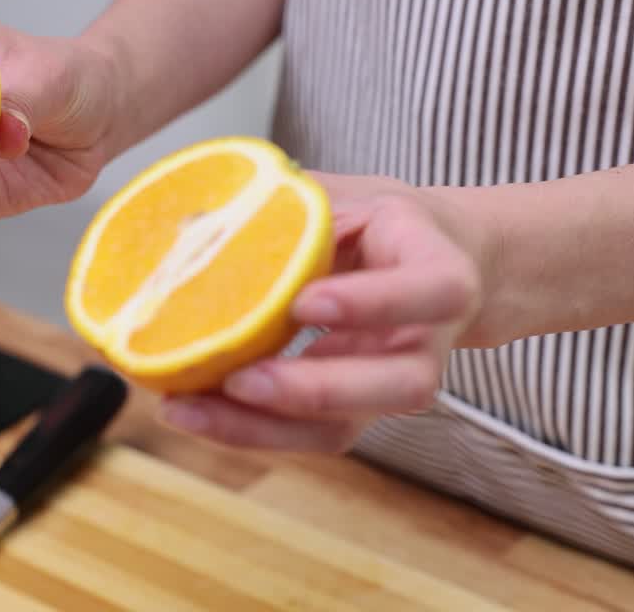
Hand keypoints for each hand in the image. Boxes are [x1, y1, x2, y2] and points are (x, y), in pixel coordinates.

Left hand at [158, 173, 491, 452]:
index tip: (303, 302)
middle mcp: (427, 342)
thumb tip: (191, 218)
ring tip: (191, 409)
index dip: (370, 303)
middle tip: (239, 380)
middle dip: (315, 389)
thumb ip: (292, 204)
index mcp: (442, 273)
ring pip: (344, 427)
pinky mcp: (351, 411)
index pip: (430, 293)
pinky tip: (191, 411)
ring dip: (264, 427)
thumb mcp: (349, 197)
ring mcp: (389, 387)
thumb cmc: (380, 225)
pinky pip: (305, 435)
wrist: (423, 260)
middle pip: (400, 386)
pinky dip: (246, 429)